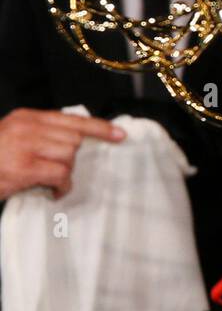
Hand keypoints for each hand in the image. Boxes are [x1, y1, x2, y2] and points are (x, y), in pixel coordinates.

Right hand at [0, 108, 124, 200]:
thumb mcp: (14, 137)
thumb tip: (72, 143)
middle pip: (74, 140)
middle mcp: (28, 127)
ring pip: (69, 156)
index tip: (120, 134)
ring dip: (66, 173)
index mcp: (27, 117)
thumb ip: (40, 135)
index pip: (71, 119)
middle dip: (72, 159)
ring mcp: (26, 146)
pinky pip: (61, 174)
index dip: (99, 127)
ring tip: (50, 182)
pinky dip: (62, 187)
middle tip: (56, 171)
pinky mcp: (25, 167)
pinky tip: (52, 192)